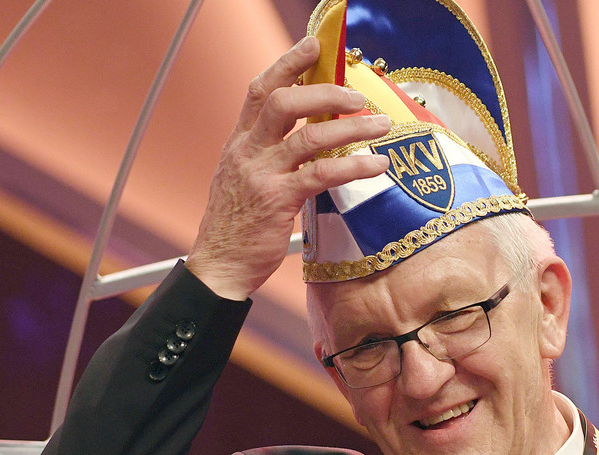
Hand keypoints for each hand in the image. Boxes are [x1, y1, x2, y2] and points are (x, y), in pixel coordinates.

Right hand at [186, 36, 390, 299]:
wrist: (218, 266)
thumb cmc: (235, 226)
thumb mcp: (242, 179)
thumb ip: (267, 155)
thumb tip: (308, 137)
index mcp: (240, 143)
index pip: (260, 90)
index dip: (287, 63)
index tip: (312, 45)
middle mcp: (248, 151)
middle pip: (284, 101)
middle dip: (325, 91)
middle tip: (357, 96)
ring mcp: (262, 174)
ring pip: (309, 134)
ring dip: (350, 126)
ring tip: (380, 126)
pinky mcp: (278, 200)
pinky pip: (322, 174)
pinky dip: (354, 165)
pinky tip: (377, 165)